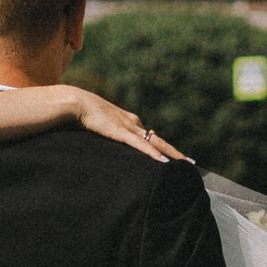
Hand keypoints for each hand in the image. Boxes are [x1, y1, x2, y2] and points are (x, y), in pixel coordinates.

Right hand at [71, 89, 189, 162]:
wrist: (76, 103)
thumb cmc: (84, 114)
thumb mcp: (101, 126)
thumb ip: (109, 134)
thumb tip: (112, 140)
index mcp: (130, 123)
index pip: (151, 137)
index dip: (163, 148)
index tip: (174, 157)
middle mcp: (134, 124)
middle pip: (159, 140)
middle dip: (175, 152)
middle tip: (190, 162)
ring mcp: (129, 127)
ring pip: (155, 142)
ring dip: (170, 153)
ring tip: (184, 163)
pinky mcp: (120, 132)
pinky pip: (139, 145)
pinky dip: (151, 153)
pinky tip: (162, 161)